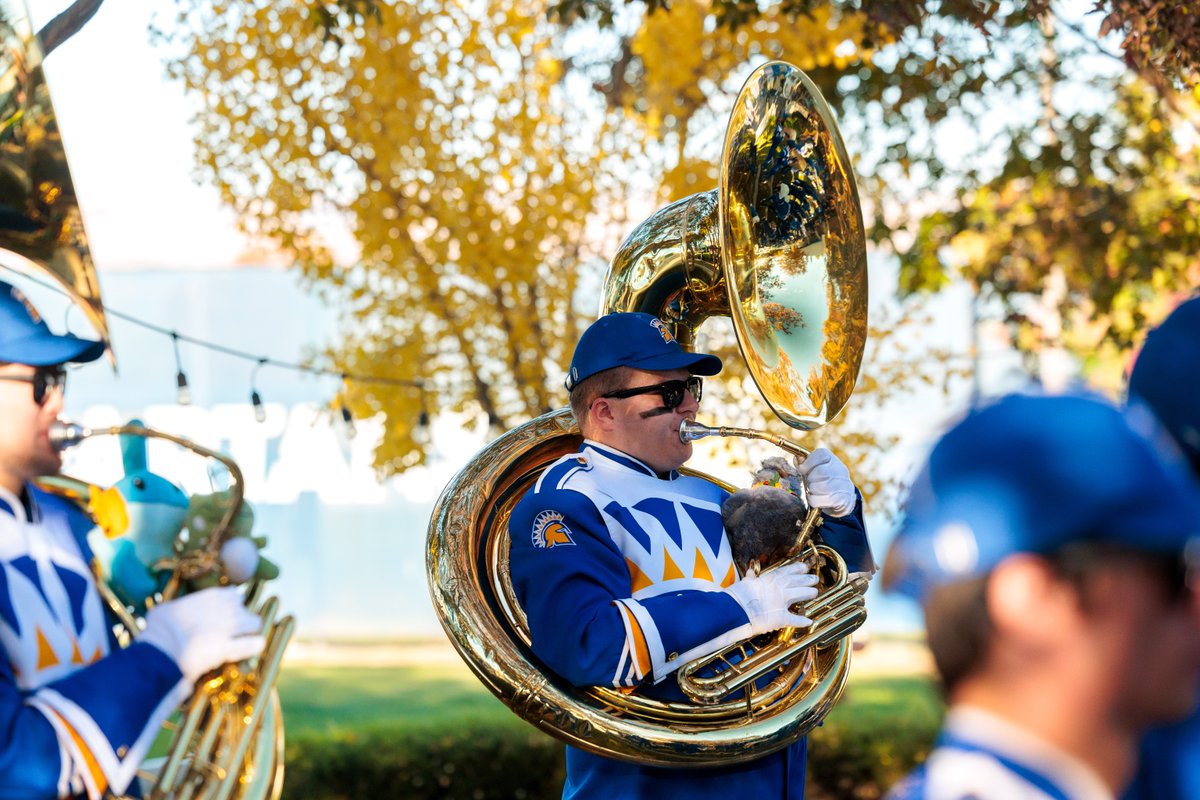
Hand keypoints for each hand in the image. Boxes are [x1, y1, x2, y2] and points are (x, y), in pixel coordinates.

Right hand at [140, 586, 264, 683]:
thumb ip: (179, 608)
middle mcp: (226, 607)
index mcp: (212, 595)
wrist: (162, 647)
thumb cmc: (159, 626)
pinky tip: (253, 649)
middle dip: (240, 616)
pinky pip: (253, 644)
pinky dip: (254, 647)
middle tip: (231, 628)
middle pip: (245, 606)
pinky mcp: (230, 647)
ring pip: (255, 623)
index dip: (230, 603)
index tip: (224, 611)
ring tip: (242, 639)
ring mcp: (231, 626)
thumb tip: (173, 612)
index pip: (232, 593)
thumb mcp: (167, 608)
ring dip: (250, 631)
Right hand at [725, 561, 818, 634]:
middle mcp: (780, 588)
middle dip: (808, 579)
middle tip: (815, 578)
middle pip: (799, 581)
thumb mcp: (745, 582)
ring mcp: (782, 602)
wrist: (738, 609)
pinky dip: (802, 621)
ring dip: (809, 593)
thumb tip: (750, 573)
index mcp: (771, 578)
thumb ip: (750, 578)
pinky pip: (795, 619)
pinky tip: (809, 621)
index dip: (798, 569)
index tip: (805, 567)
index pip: (788, 571)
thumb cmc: (739, 595)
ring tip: (815, 592)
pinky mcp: (782, 617)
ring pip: (801, 595)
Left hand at [795, 448, 856, 517]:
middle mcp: (841, 470)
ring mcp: (844, 485)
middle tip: (809, 482)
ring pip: (821, 487)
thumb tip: (797, 459)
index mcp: (832, 460)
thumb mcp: (814, 470)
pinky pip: (821, 499)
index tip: (802, 469)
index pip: (821, 455)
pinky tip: (816, 498)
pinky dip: (814, 500)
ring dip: (812, 490)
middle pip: (821, 471)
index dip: (808, 462)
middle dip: (810, 479)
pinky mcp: (842, 499)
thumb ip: (804, 464)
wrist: (843, 498)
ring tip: (813, 490)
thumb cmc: (823, 481)